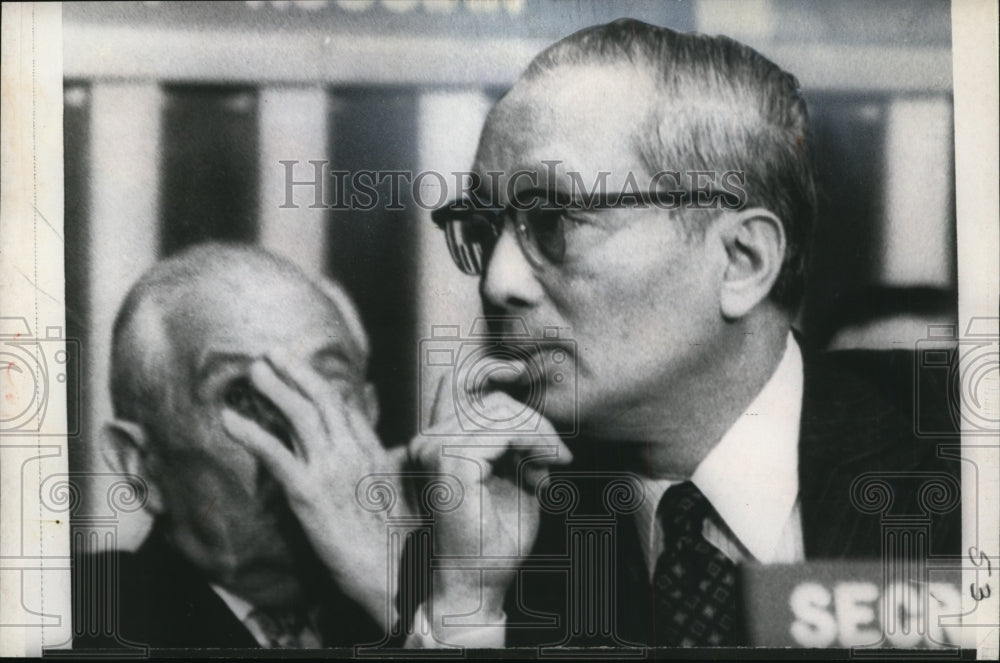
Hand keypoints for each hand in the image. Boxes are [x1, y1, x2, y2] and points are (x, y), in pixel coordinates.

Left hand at [221, 349, 406, 627]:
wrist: (393, 572)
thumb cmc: (398, 544)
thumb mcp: (401, 497)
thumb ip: (387, 469)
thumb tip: (387, 455)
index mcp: (376, 454)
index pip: (347, 408)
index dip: (322, 384)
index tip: (302, 369)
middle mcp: (355, 453)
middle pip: (324, 399)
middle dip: (297, 371)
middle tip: (273, 353)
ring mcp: (332, 469)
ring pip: (301, 416)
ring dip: (275, 388)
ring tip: (255, 371)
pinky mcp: (308, 492)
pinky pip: (275, 453)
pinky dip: (250, 432)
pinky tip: (230, 420)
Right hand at [408, 371, 571, 635]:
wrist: (477, 583)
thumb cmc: (494, 539)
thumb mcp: (511, 477)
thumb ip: (511, 440)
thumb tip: (517, 394)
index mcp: (437, 442)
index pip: (459, 385)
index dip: (489, 368)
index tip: (521, 371)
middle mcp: (428, 441)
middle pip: (492, 400)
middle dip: (535, 422)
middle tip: (558, 455)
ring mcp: (434, 449)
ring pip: (500, 411)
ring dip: (538, 434)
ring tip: (553, 462)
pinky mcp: (449, 462)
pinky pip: (503, 431)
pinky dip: (533, 443)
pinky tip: (546, 468)